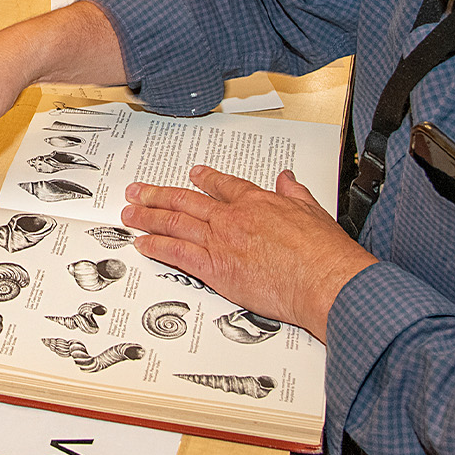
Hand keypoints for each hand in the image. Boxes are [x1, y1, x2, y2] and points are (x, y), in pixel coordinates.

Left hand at [120, 167, 376, 342]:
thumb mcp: (313, 211)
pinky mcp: (215, 269)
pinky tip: (143, 244)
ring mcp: (220, 242)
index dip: (205, 179)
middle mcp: (233, 218)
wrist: (324, 280)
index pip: (224, 186)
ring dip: (148, 217)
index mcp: (257, 202)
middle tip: (138, 191)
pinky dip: (157, 247)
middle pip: (187, 201)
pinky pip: (177, 254)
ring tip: (130, 214)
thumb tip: (288, 178)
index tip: (193, 174)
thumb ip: (295, 193)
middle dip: (158, 194)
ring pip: (175, 223)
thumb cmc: (324, 253)